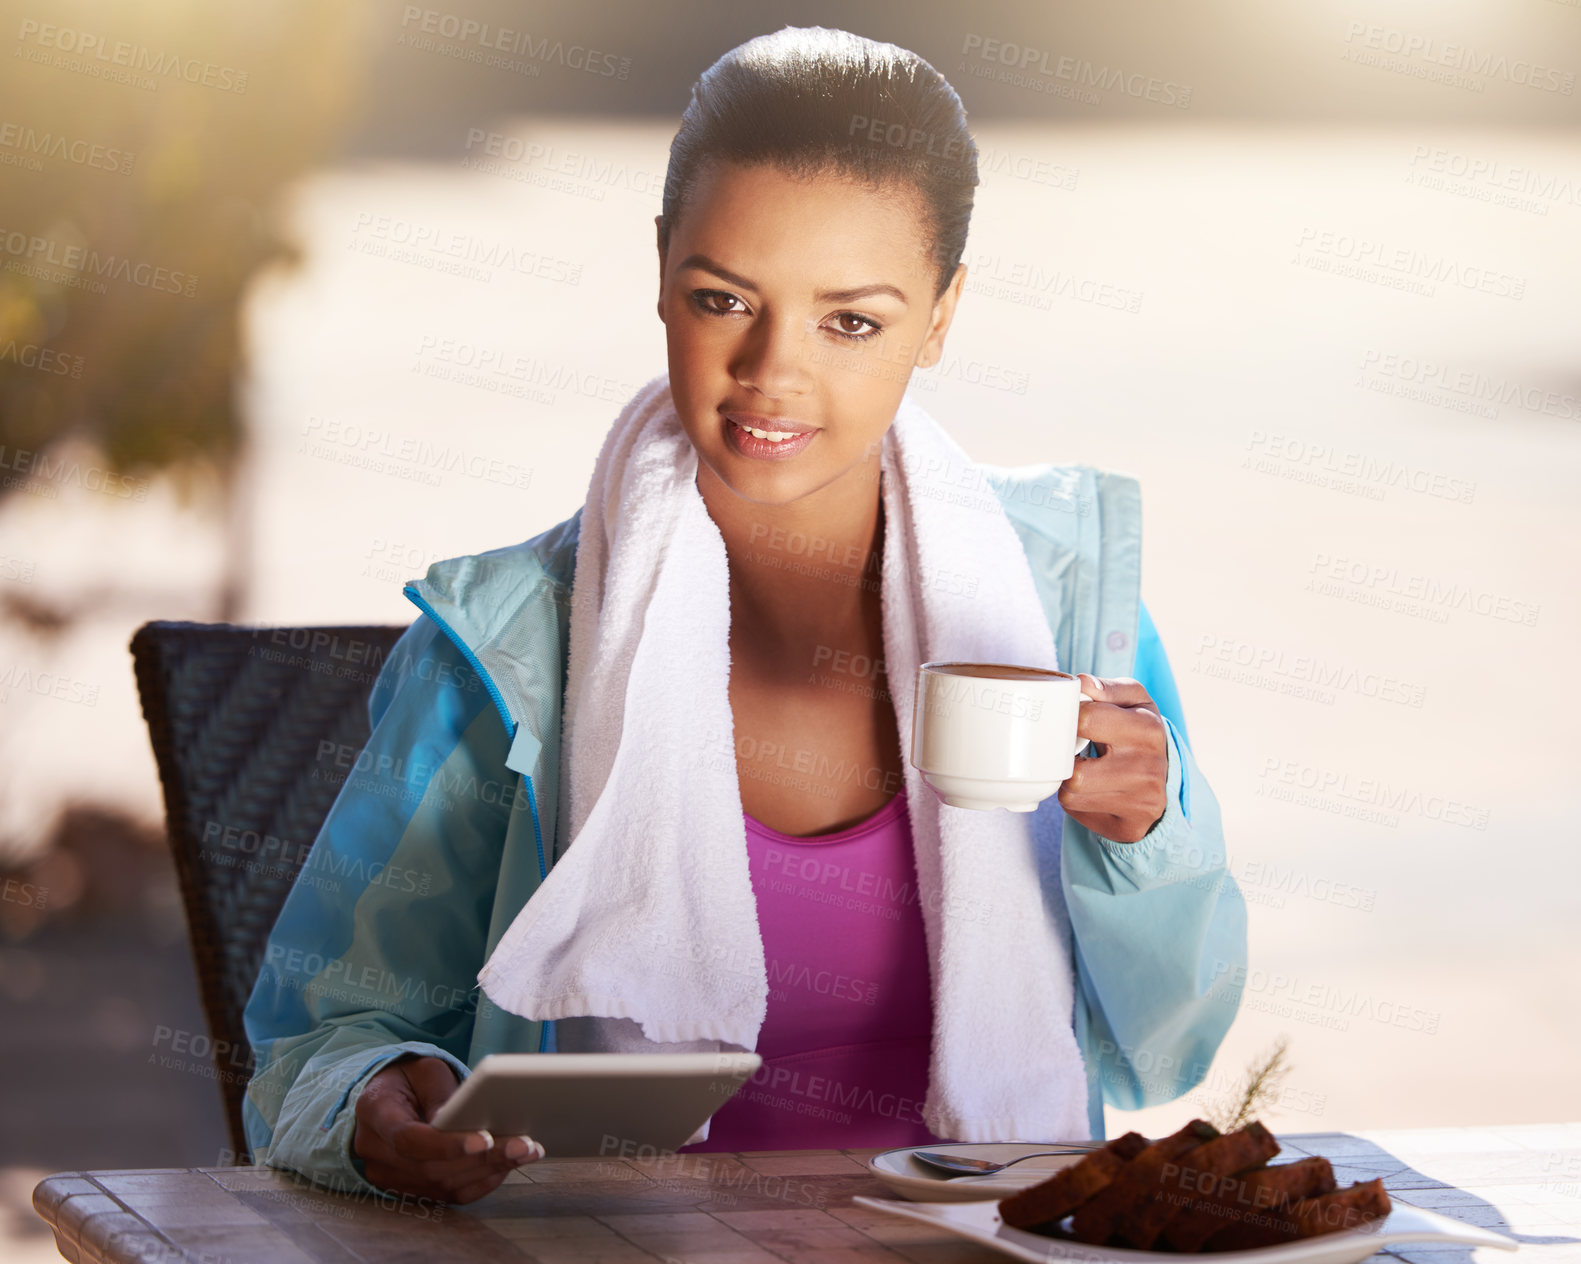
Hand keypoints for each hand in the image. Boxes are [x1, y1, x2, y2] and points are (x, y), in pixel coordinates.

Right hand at [352, 1054, 544, 1203]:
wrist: (388, 1097)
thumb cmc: (409, 1078)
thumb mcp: (425, 1069)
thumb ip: (440, 1093)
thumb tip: (458, 1122)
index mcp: (375, 1112)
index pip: (408, 1139)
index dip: (446, 1145)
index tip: (483, 1139)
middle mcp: (376, 1152)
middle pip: (431, 1167)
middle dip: (483, 1158)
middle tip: (524, 1144)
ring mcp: (390, 1176)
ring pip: (443, 1185)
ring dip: (489, 1170)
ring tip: (525, 1152)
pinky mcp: (409, 1188)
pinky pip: (448, 1194)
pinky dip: (481, 1182)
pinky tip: (507, 1165)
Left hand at [1056, 675, 1169, 843]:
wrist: (1165, 783)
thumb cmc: (1139, 735)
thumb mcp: (1134, 702)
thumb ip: (1109, 688)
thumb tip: (1083, 683)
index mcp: (1148, 729)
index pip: (1087, 719)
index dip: (1068, 718)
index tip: (1069, 719)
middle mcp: (1147, 767)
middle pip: (1075, 768)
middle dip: (1066, 755)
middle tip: (1072, 747)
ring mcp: (1140, 801)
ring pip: (1072, 791)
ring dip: (1068, 778)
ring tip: (1083, 767)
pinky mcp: (1128, 826)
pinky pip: (1077, 810)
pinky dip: (1075, 798)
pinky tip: (1090, 788)